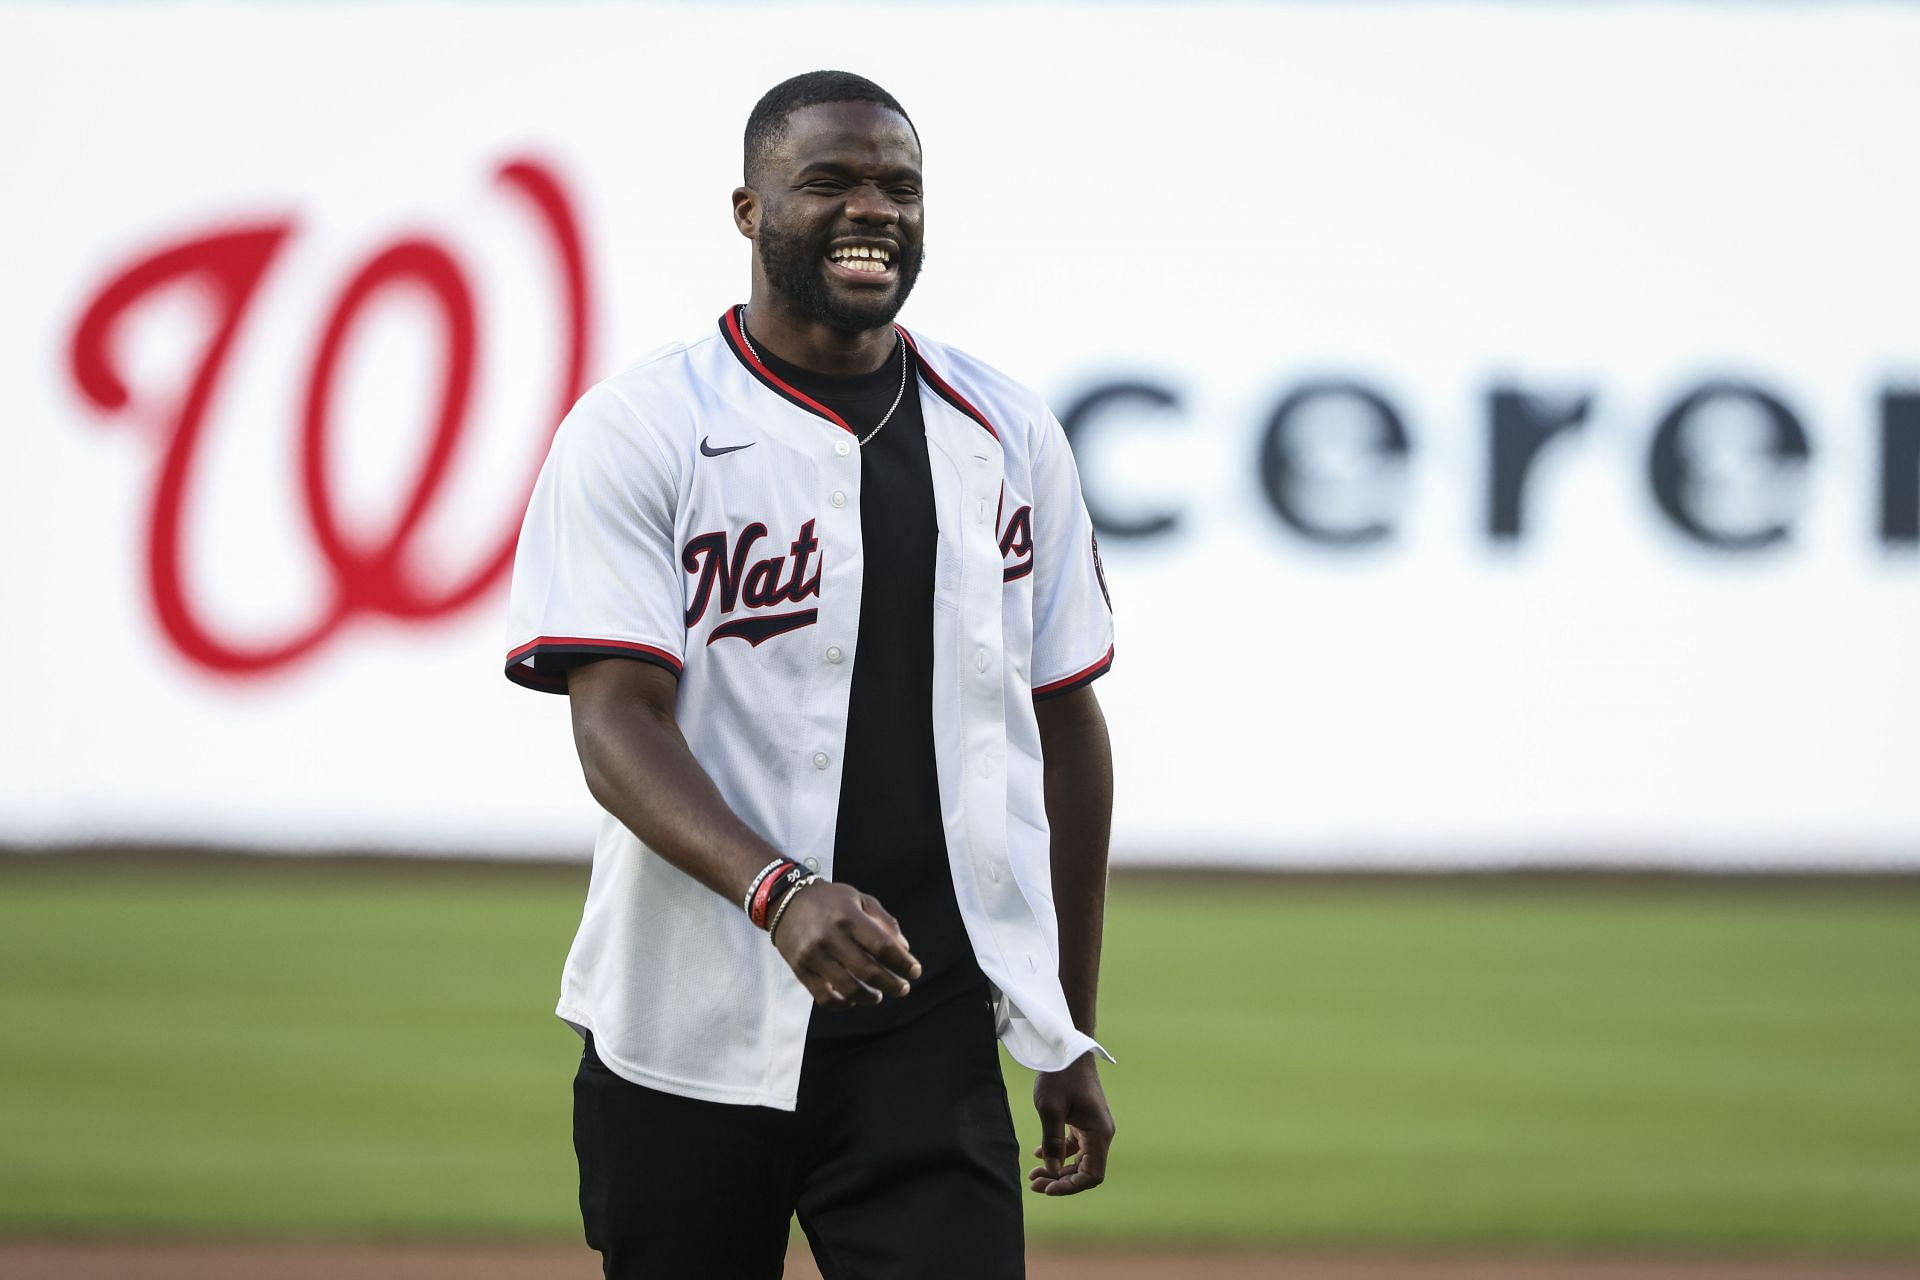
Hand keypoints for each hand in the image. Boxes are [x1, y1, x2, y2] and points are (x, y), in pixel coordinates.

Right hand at [771, 882, 920, 1008]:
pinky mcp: (800, 970)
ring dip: (870, 998)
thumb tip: (904, 949)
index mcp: (848, 917)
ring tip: (879, 995)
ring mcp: (813, 956)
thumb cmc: (830, 900)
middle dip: (892, 984)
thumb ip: (884, 920)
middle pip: (868, 971)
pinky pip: (824, 998)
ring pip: (848, 989)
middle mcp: (830, 937)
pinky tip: (854, 1000)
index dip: (902, 962)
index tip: (915, 971)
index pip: (882, 946)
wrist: (785, 900)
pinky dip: (843, 1004)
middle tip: (903, 988)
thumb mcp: (859, 898)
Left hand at [1028, 1052, 1113, 1194]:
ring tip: (1033, 1175)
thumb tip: (1051, 1171)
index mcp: (1099, 1132)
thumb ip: (1051, 1142)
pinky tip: (1038, 1154)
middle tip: (1033, 1184)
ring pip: (1080, 1160)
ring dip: (1058, 1169)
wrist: (1067, 1049)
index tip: (1048, 1188)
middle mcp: (1102, 1133)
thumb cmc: (1060, 1076)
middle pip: (1085, 1170)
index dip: (1071, 1187)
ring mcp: (1094, 1127)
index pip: (1092, 1175)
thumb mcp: (1050, 1109)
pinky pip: (1075, 1146)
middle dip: (1060, 1180)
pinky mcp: (1085, 1121)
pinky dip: (1059, 1153)